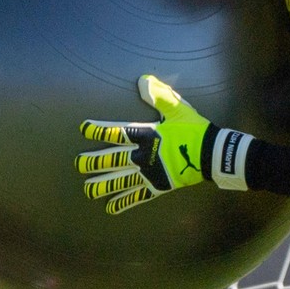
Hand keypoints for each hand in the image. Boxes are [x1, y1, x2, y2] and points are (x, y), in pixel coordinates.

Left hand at [78, 74, 250, 213]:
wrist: (211, 153)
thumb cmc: (194, 129)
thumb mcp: (177, 107)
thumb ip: (158, 95)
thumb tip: (142, 80)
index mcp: (146, 135)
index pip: (117, 132)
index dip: (99, 131)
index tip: (84, 129)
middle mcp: (143, 156)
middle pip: (112, 160)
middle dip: (93, 162)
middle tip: (78, 164)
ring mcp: (149, 174)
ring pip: (120, 182)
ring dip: (103, 185)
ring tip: (87, 190)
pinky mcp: (157, 186)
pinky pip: (136, 197)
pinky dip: (123, 203)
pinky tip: (110, 207)